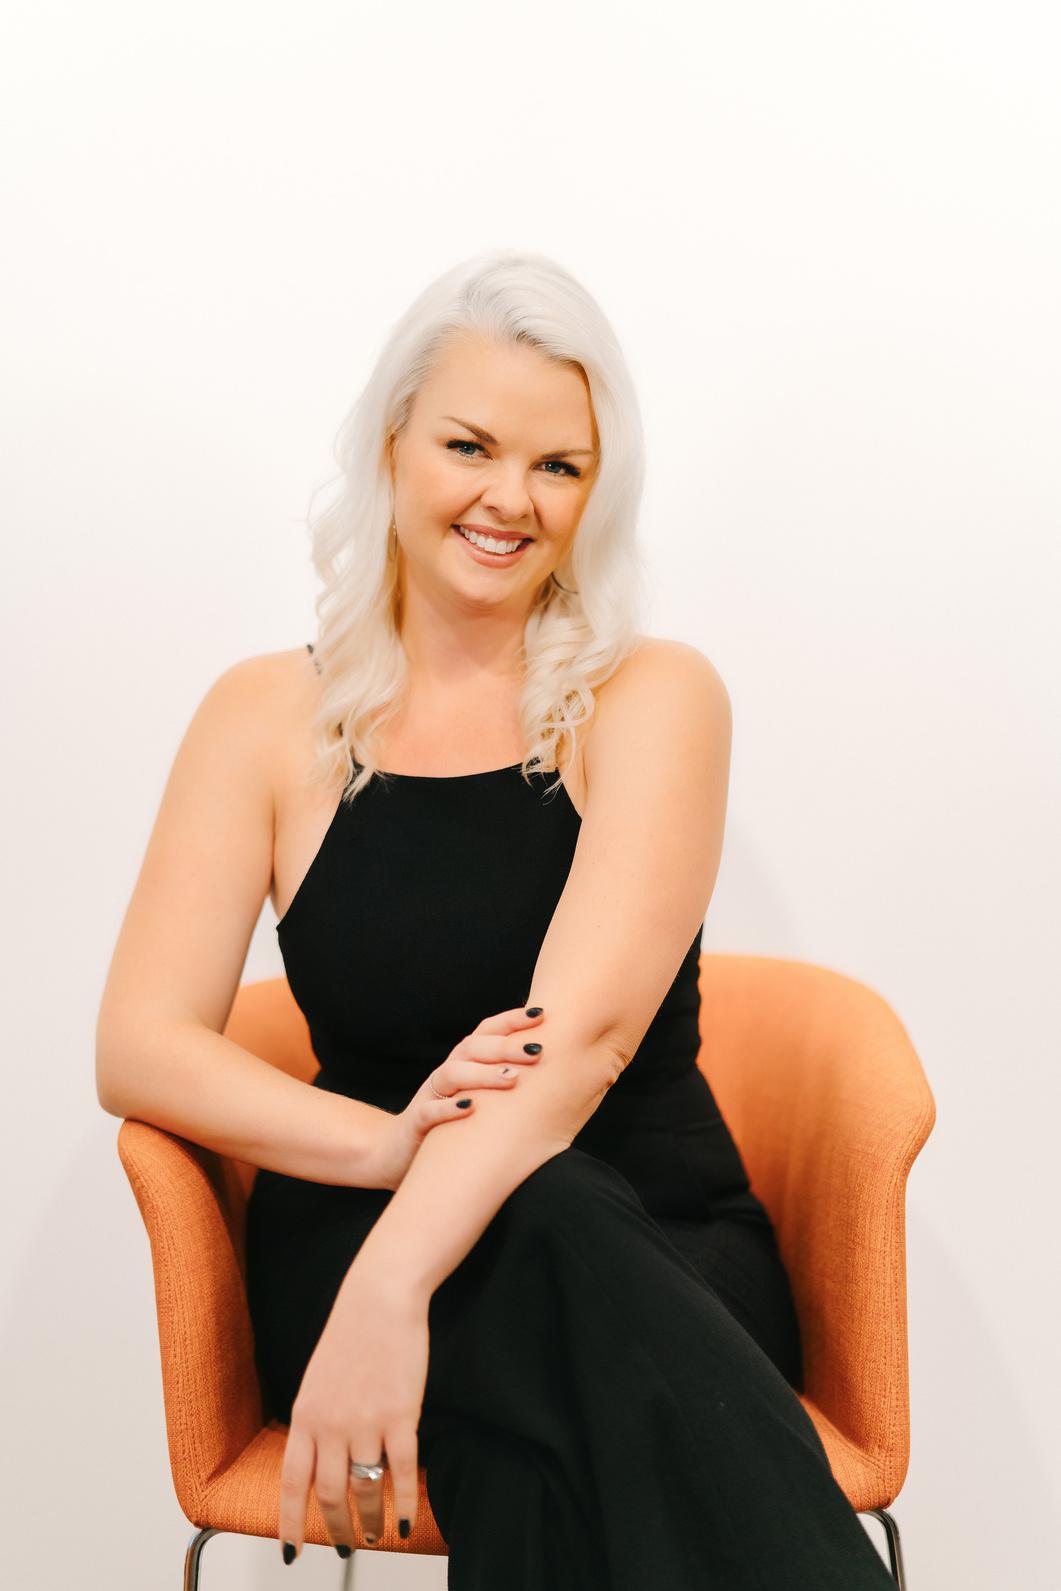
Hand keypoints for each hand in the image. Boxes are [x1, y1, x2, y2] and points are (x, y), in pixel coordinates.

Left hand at [278, 1265, 430, 1560]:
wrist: (379, 1296)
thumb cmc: (351, 1333)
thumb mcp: (319, 1379)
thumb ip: (316, 1421)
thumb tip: (320, 1461)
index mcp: (305, 1415)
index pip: (292, 1483)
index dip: (291, 1523)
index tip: (292, 1552)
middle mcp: (331, 1425)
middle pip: (330, 1495)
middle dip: (336, 1529)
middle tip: (345, 1547)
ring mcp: (366, 1422)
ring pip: (365, 1490)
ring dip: (371, 1521)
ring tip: (378, 1534)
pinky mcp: (401, 1415)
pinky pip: (401, 1472)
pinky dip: (406, 1502)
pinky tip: (408, 1520)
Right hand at [368, 1003, 546, 1191]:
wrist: (396, 1152)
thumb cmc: (452, 1123)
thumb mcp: (478, 1096)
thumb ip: (504, 1080)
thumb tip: (551, 1068)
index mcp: (463, 1063)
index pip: (486, 1032)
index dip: (511, 1020)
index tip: (541, 1014)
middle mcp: (446, 1074)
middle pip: (472, 1048)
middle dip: (506, 1046)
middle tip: (537, 1050)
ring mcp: (429, 1096)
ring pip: (452, 1074)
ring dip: (483, 1074)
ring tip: (512, 1079)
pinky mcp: (416, 1125)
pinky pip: (428, 1112)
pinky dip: (447, 1109)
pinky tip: (469, 1108)